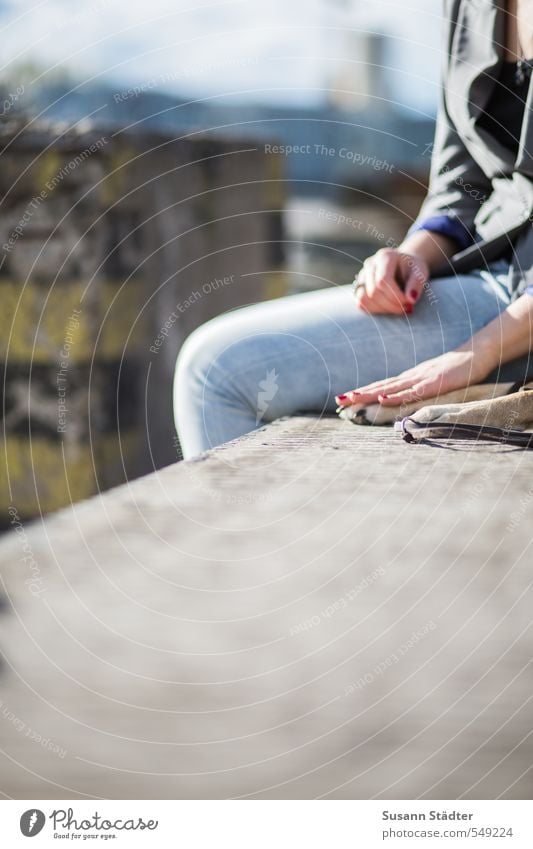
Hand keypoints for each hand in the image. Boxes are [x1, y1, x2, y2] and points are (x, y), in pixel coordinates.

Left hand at [336, 348, 493, 408]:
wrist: (475, 354)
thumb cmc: (453, 370)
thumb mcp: (430, 381)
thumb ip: (416, 389)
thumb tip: (401, 399)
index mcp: (408, 377)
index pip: (381, 386)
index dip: (362, 392)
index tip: (344, 398)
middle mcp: (410, 376)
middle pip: (380, 386)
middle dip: (358, 393)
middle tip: (338, 399)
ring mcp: (421, 379)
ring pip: (390, 388)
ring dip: (370, 394)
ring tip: (351, 398)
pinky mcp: (433, 383)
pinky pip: (412, 392)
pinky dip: (397, 396)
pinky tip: (384, 399)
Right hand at [354, 248, 428, 314]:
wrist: (403, 266)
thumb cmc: (412, 269)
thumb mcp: (420, 272)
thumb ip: (416, 284)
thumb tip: (410, 299)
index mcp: (385, 256)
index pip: (383, 280)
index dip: (395, 296)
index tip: (409, 303)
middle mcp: (370, 264)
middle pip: (373, 291)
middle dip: (391, 305)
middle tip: (407, 308)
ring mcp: (362, 275)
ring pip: (364, 298)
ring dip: (382, 309)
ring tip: (398, 309)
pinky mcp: (359, 287)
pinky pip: (360, 303)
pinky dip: (374, 310)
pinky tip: (388, 308)